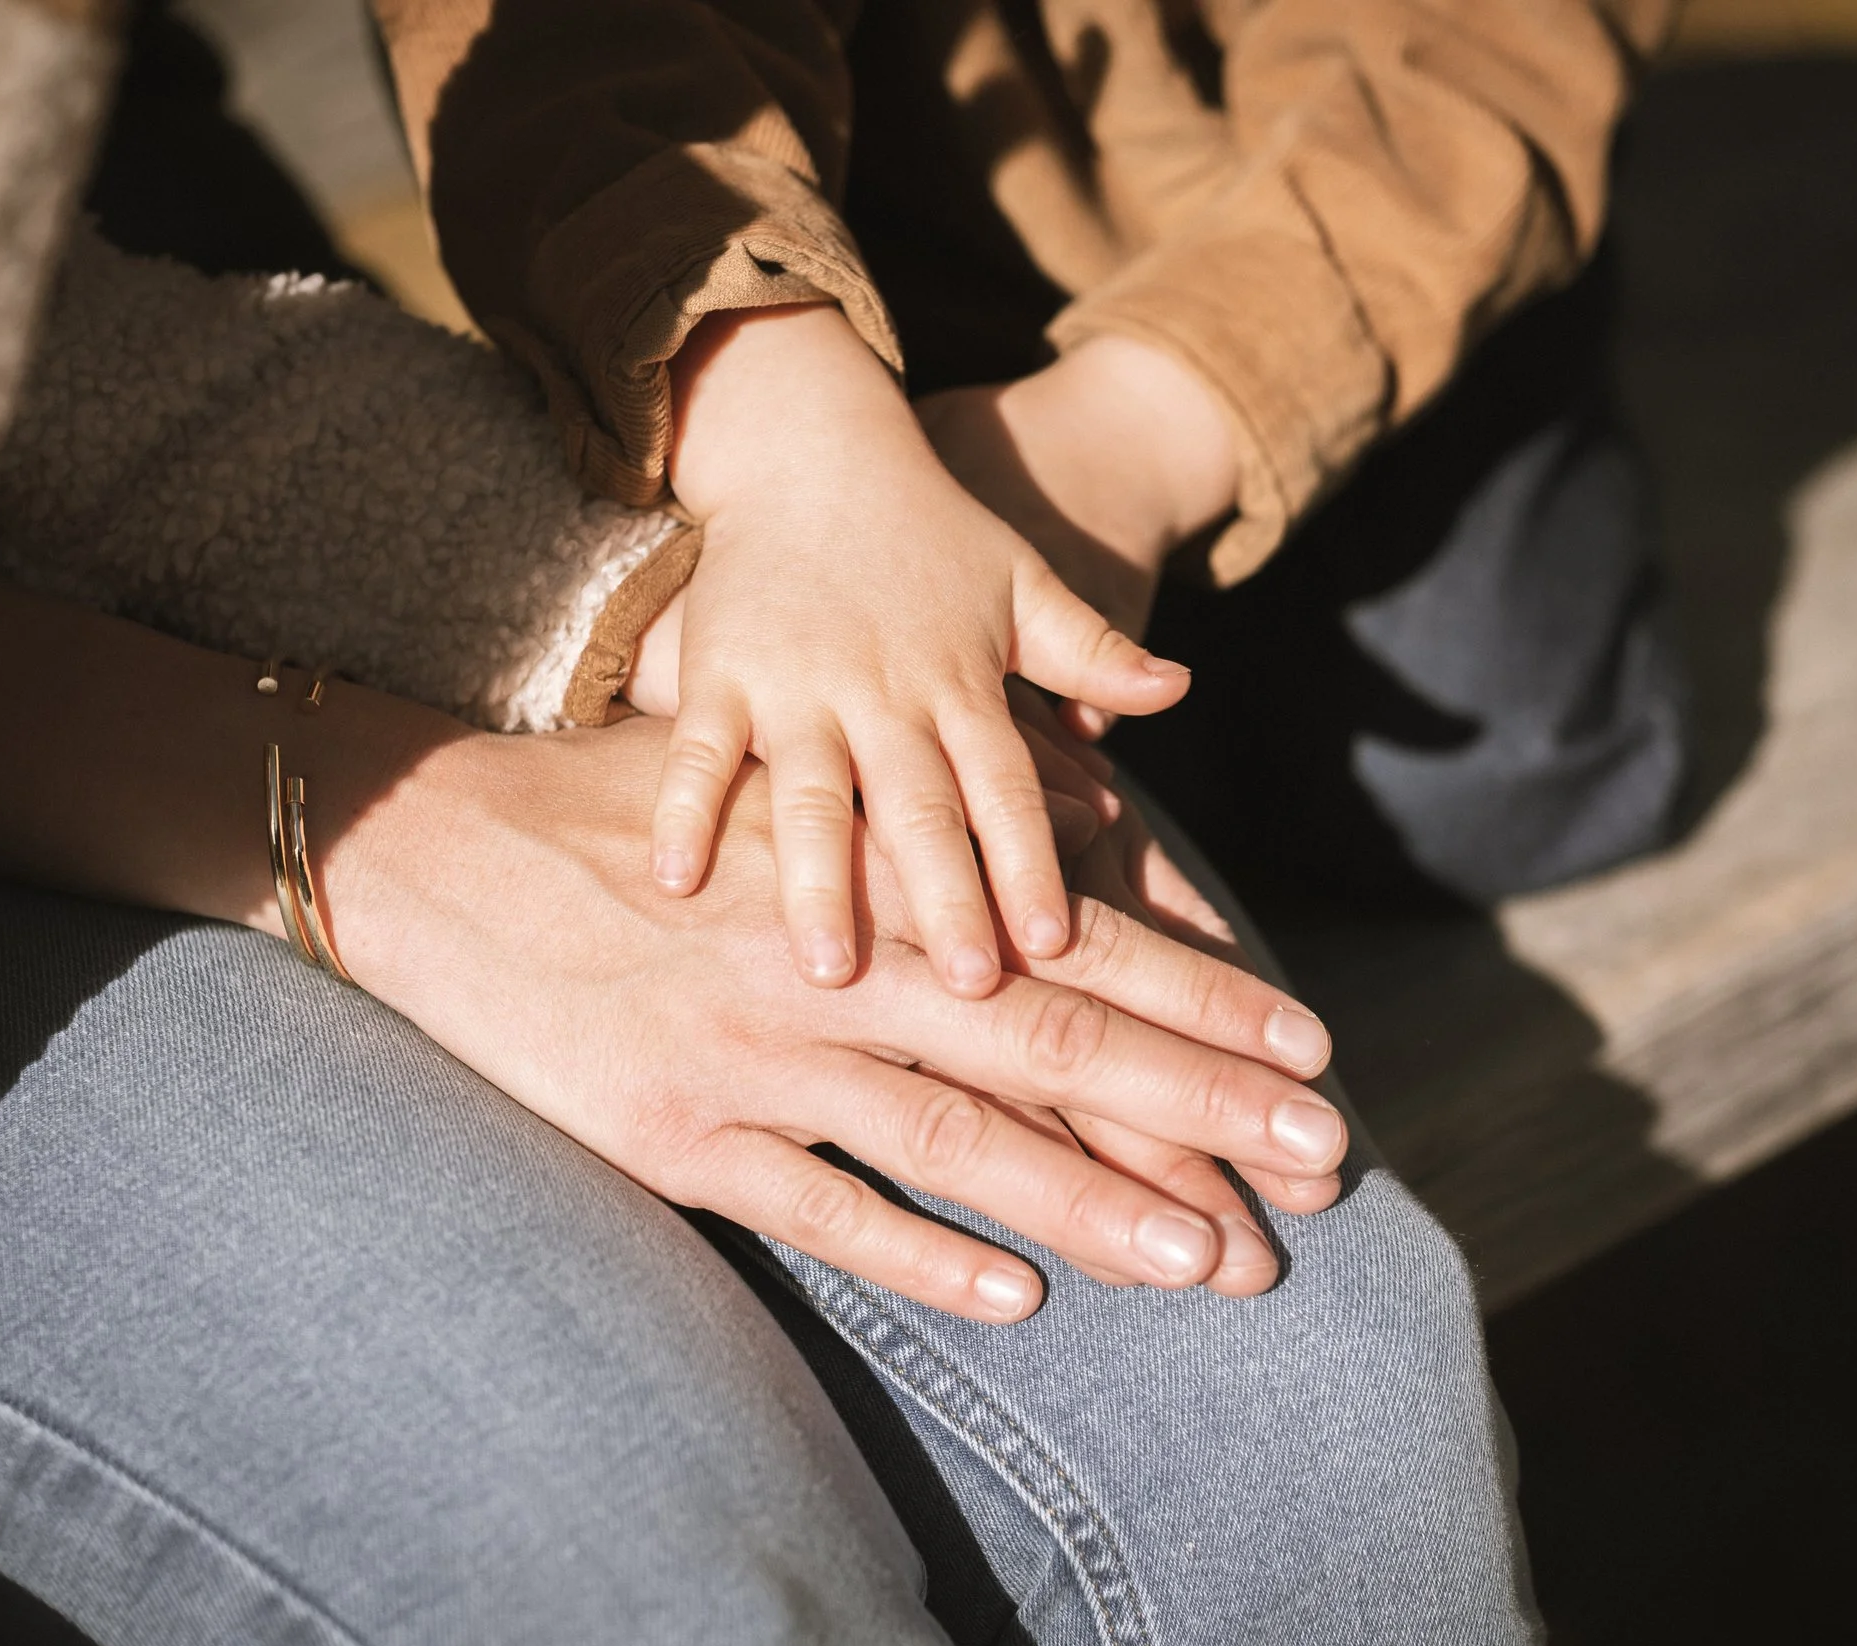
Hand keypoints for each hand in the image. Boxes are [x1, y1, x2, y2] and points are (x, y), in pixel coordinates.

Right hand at [328, 717, 1345, 1318]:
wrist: (426, 847)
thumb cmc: (625, 806)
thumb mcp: (782, 776)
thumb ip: (928, 803)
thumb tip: (1090, 807)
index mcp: (870, 872)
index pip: (1069, 941)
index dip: (1198, 996)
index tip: (1309, 1047)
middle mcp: (831, 962)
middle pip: (1047, 1043)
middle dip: (1197, 1106)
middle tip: (1321, 1159)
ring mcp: (754, 1053)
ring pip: (952, 1138)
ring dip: (1092, 1200)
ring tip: (1211, 1255)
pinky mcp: (674, 1132)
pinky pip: (816, 1206)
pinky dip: (917, 1251)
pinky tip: (1016, 1293)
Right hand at [651, 304, 1189, 1000]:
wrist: (815, 446)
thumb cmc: (932, 531)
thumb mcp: (1023, 584)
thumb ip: (1093, 650)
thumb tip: (1180, 690)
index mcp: (961, 682)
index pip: (1007, 783)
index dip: (1032, 860)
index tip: (1056, 944)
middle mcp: (882, 692)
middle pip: (919, 808)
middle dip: (944, 897)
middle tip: (965, 989)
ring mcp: (795, 685)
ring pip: (808, 795)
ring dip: (819, 881)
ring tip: (830, 969)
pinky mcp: (718, 672)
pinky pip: (697, 751)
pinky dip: (684, 810)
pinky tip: (676, 882)